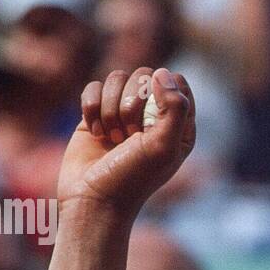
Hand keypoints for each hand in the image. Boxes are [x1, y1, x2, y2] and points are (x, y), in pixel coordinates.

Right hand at [57, 67, 195, 219]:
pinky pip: (93, 87)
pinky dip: (91, 108)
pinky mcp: (97, 113)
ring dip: (110, 108)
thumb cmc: (132, 178)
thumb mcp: (163, 147)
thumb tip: (163, 71)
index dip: (160, 94)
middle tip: (129, 134)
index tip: (150, 121)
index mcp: (179, 124)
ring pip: (116, 78)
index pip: (176, 82)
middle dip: (132, 103)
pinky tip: (95, 133)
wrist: (92, 198)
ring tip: (112, 138)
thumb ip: (174, 108)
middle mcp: (152, 115)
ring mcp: (123, 112)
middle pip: (143, 76)